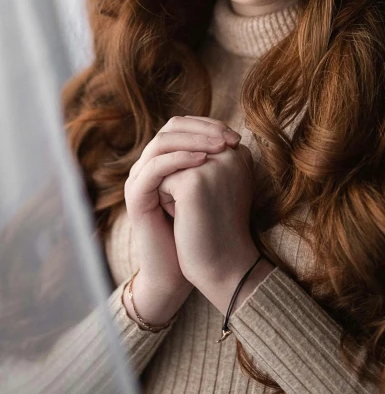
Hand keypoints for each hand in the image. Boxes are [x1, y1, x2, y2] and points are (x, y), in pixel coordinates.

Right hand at [123, 116, 241, 318]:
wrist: (191, 267)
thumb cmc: (207, 229)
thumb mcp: (216, 188)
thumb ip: (218, 162)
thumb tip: (238, 139)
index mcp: (167, 160)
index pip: (183, 126)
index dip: (209, 126)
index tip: (236, 137)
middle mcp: (150, 165)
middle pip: (171, 128)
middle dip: (202, 129)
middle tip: (228, 138)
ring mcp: (140, 179)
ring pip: (161, 143)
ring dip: (193, 140)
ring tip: (220, 147)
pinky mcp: (136, 196)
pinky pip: (154, 167)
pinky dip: (179, 158)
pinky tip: (202, 161)